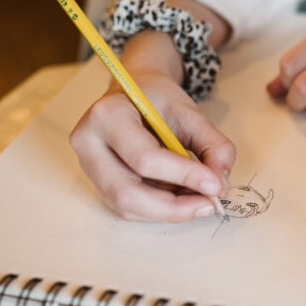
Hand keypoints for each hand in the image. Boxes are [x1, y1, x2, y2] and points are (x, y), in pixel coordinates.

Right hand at [70, 31, 234, 221]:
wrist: (134, 94)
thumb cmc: (159, 100)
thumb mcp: (192, 113)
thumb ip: (213, 146)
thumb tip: (218, 186)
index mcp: (107, 115)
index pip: (145, 158)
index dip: (184, 176)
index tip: (216, 186)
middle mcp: (88, 143)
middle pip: (127, 193)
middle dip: (173, 207)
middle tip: (208, 205)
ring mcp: (87, 166)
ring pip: (126, 207)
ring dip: (167, 211)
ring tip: (198, 200)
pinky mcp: (97, 183)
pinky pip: (127, 209)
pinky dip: (158, 211)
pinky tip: (180, 198)